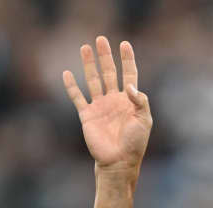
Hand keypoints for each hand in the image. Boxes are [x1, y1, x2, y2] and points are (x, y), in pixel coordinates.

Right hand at [63, 36, 152, 170]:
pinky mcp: (87, 115)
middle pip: (109, 72)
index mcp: (130, 101)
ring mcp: (100, 106)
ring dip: (89, 65)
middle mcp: (114, 100)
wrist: (118, 161)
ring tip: (85, 47)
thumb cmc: (135, 143)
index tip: (124, 44)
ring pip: (93, 80)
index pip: (129, 75)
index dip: (127, 59)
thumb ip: (141, 101)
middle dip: (105, 56)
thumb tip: (130, 85)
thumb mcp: (144, 120)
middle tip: (101, 39)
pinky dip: (72, 86)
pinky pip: (78, 97)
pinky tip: (67, 73)